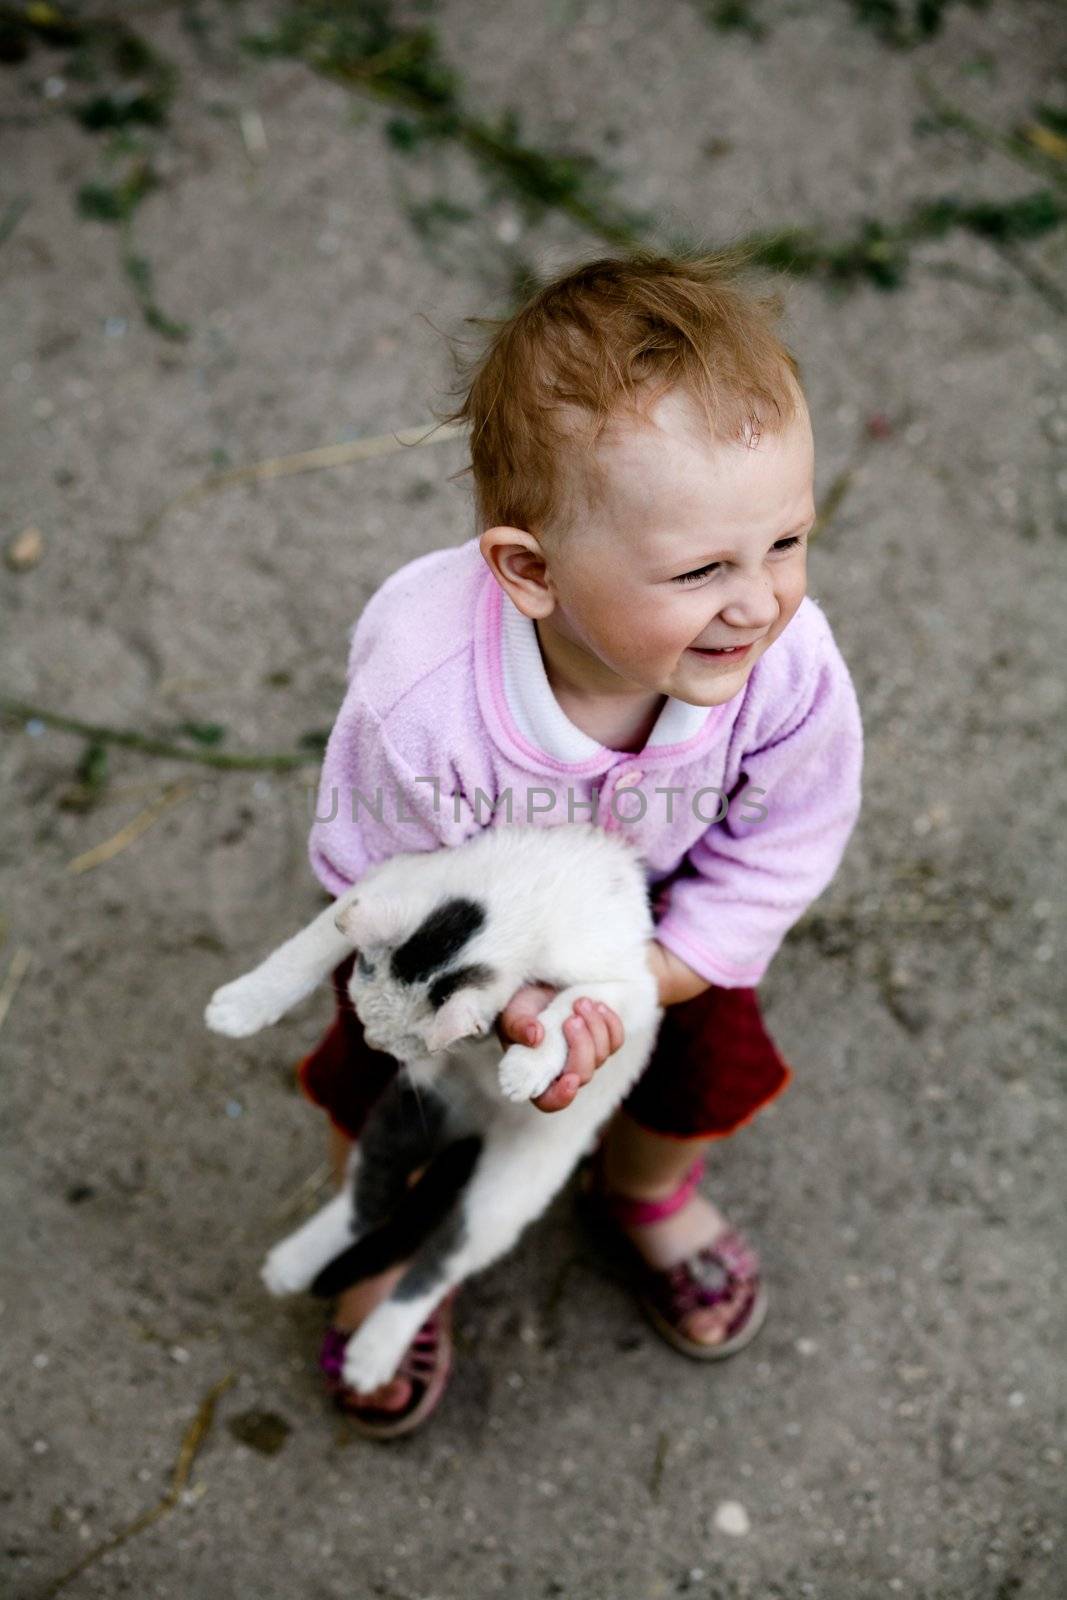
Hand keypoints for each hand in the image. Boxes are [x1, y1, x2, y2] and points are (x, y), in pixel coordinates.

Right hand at [496, 984, 624, 1112]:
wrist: (537, 988)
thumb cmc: (520, 1007)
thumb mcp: (511, 1015)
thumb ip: (518, 1027)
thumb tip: (535, 1037)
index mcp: (536, 1075)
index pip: (551, 1101)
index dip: (562, 1096)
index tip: (570, 1079)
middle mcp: (563, 1072)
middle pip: (583, 1074)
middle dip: (581, 1045)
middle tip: (571, 1018)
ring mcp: (584, 1057)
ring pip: (601, 1055)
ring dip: (595, 1027)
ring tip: (580, 1002)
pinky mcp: (601, 1040)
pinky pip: (616, 1040)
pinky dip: (611, 1023)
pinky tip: (598, 1005)